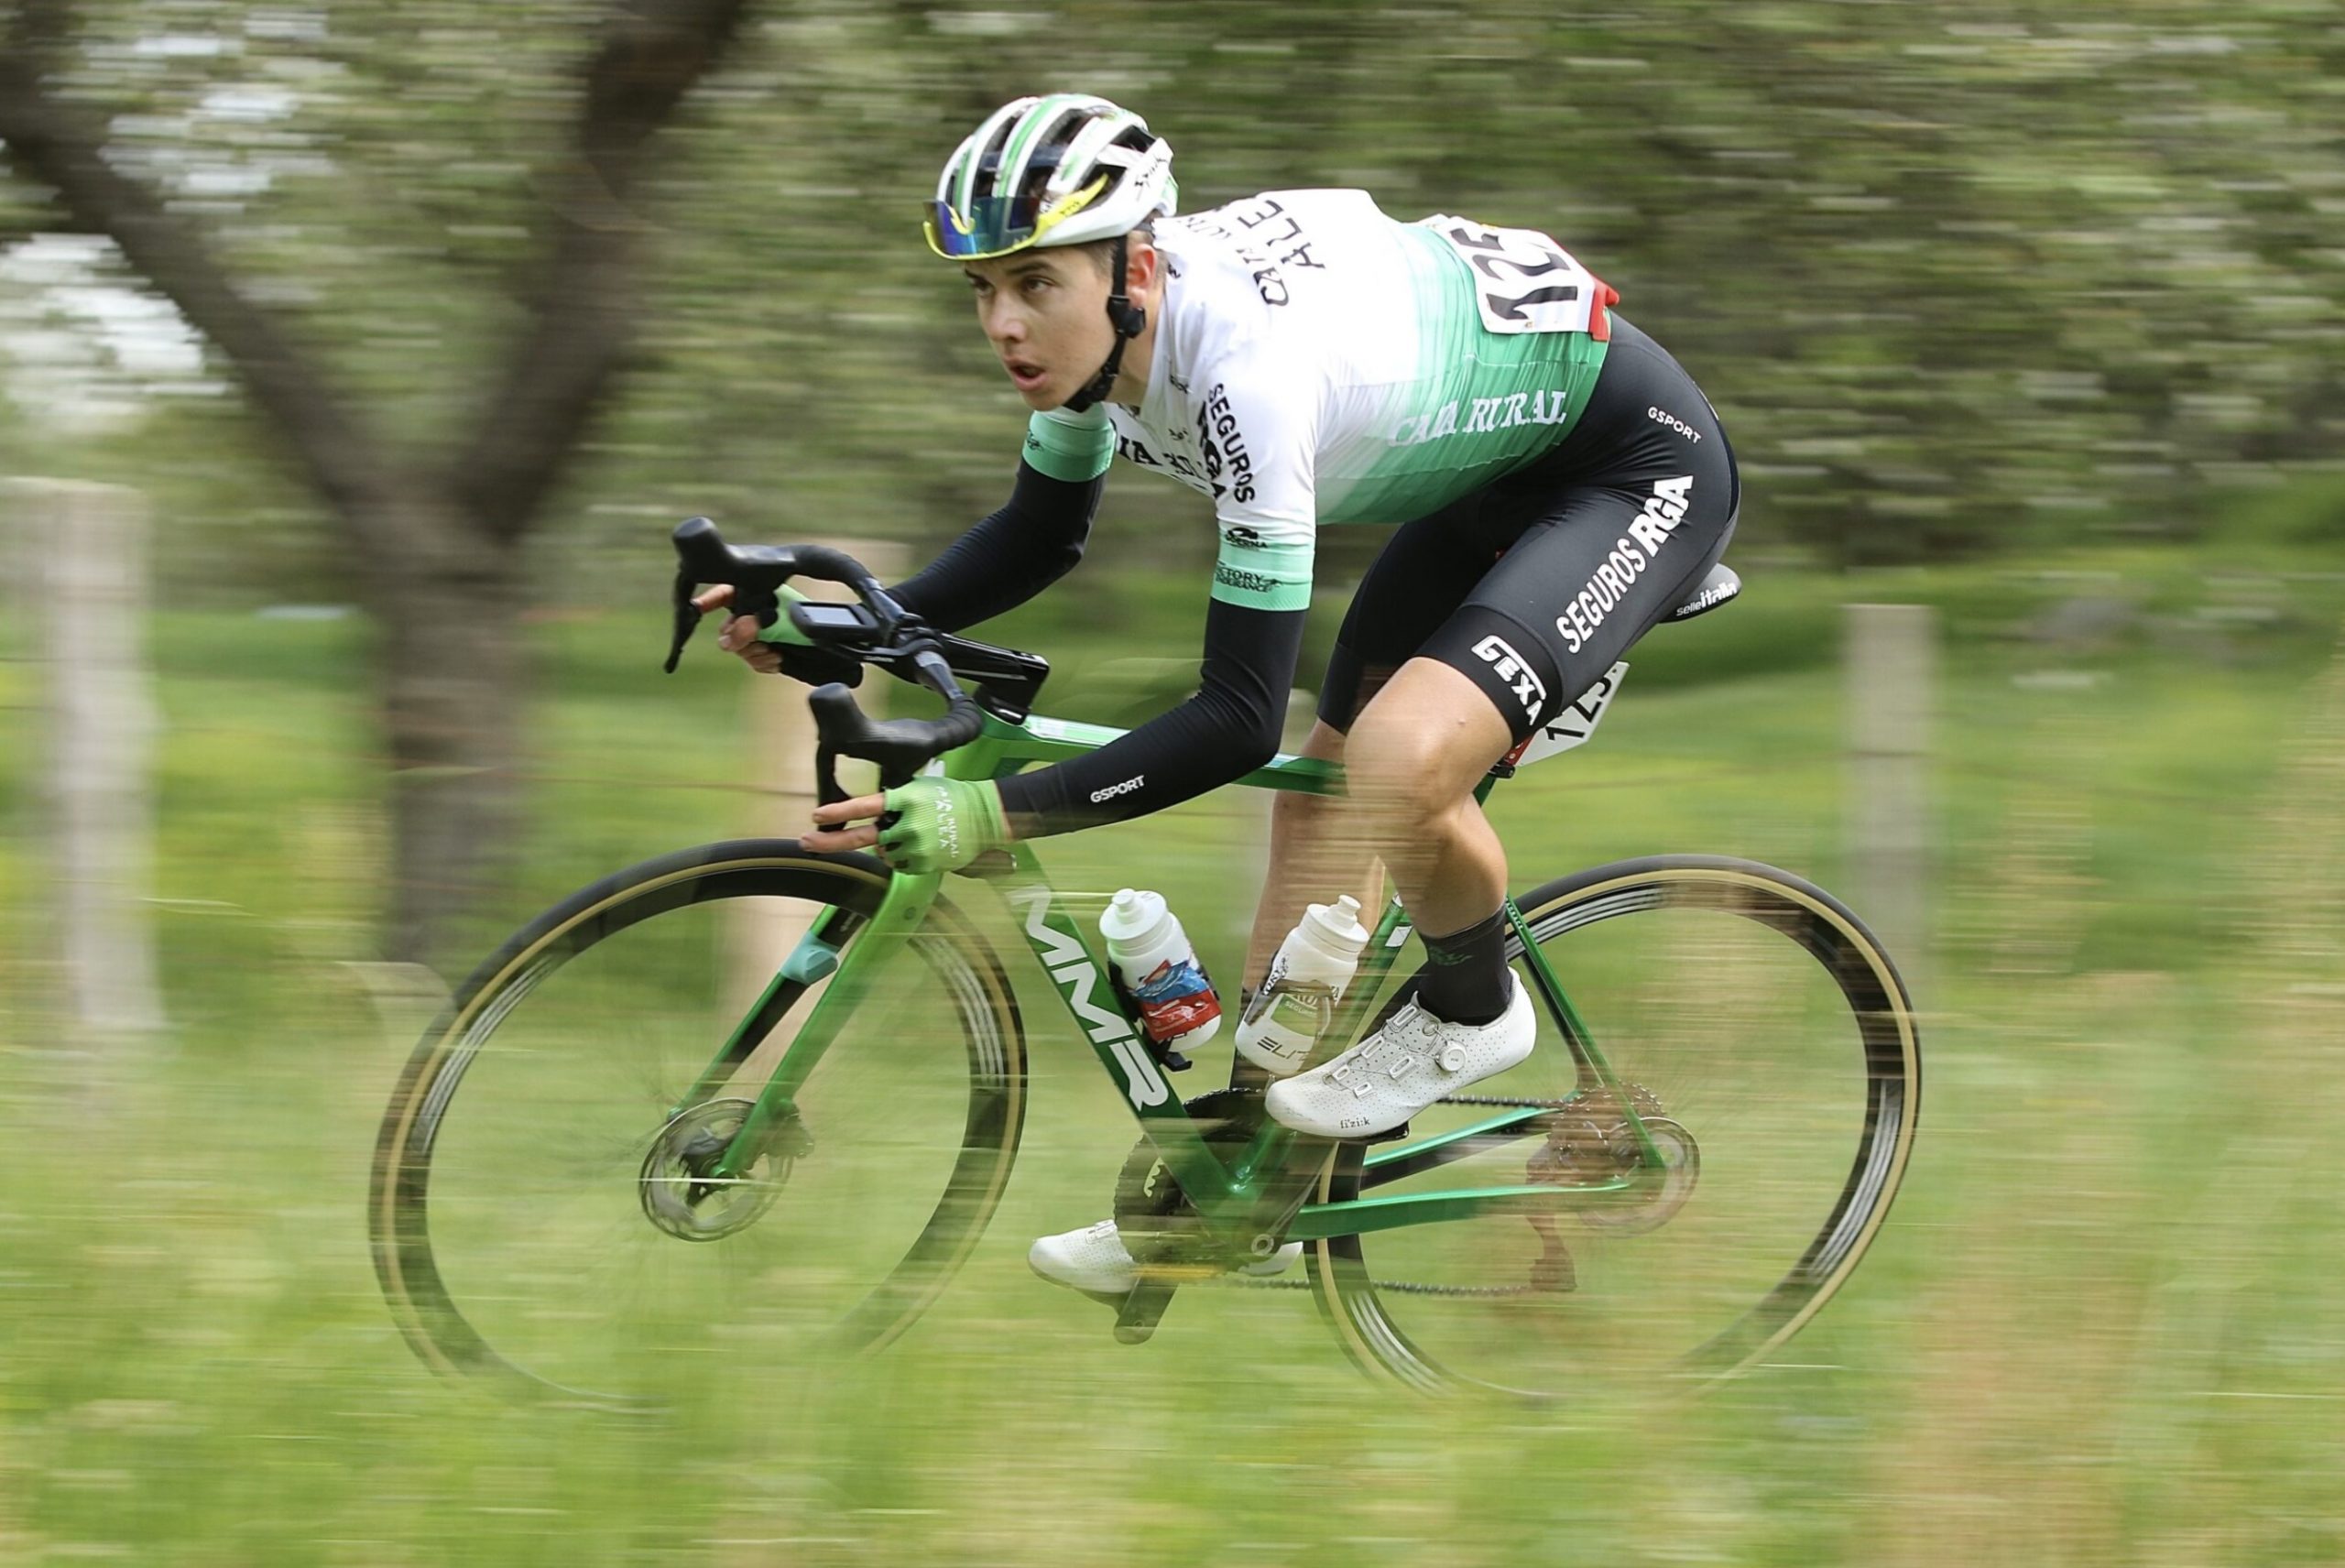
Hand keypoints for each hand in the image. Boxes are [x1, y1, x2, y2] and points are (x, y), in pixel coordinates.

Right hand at [691, 583, 861, 685]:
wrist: (836, 650)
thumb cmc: (812, 624)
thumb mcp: (783, 619)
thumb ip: (755, 625)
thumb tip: (731, 636)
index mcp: (758, 594)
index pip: (725, 593)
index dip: (709, 600)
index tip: (698, 608)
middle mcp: (755, 613)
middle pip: (727, 627)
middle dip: (739, 637)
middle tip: (757, 640)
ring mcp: (760, 634)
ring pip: (737, 648)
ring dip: (753, 653)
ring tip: (773, 653)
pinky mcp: (767, 651)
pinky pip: (752, 661)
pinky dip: (763, 663)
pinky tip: (777, 660)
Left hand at [803, 777, 1007, 874]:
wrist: (984, 816)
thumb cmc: (950, 797)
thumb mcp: (920, 788)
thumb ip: (894, 802)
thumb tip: (869, 823)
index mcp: (905, 798)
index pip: (865, 806)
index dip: (839, 811)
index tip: (816, 816)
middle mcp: (907, 823)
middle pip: (861, 837)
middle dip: (829, 841)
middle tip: (806, 842)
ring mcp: (916, 846)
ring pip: (883, 852)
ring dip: (888, 846)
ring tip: (914, 833)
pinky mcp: (924, 863)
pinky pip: (900, 864)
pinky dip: (904, 857)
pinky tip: (922, 845)